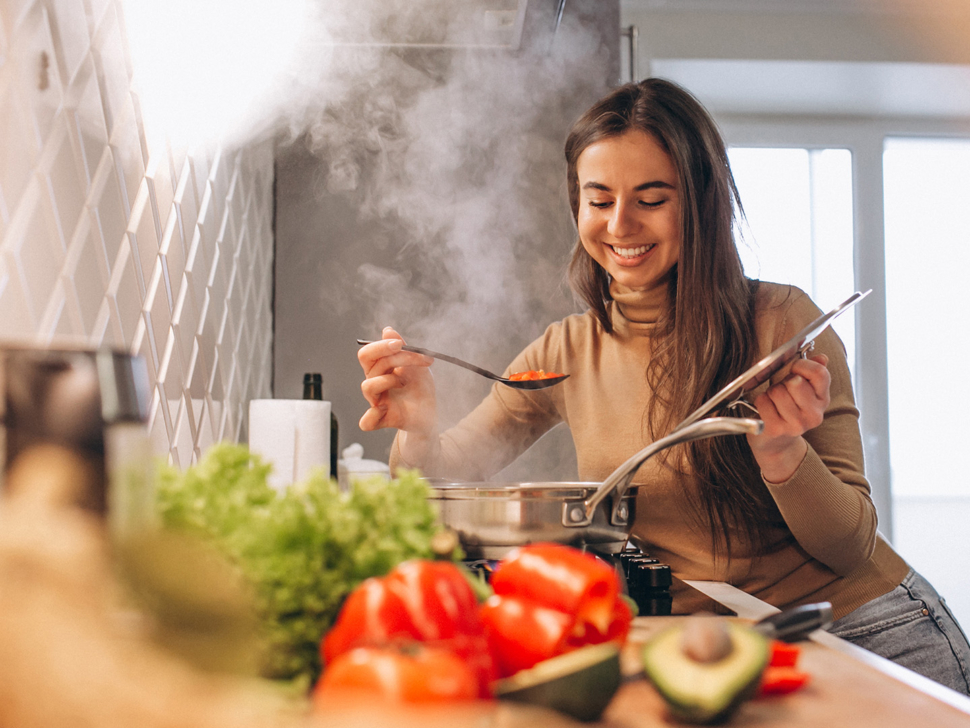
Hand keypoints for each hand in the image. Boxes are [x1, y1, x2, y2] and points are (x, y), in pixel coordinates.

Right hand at [358, 327, 437, 457]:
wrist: (432, 411)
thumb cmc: (420, 387)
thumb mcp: (417, 364)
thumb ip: (403, 348)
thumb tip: (387, 330)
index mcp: (380, 368)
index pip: (368, 353)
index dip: (381, 346)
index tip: (401, 344)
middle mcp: (375, 383)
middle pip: (368, 364)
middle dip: (391, 356)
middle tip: (411, 356)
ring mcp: (378, 401)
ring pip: (368, 386)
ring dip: (388, 380)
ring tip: (404, 383)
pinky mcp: (383, 419)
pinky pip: (366, 422)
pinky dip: (372, 415)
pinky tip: (385, 408)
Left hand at [747, 353, 830, 483]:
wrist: (777, 443)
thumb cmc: (788, 410)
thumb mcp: (805, 392)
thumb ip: (813, 373)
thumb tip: (822, 358)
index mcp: (823, 400)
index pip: (819, 373)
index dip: (802, 365)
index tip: (794, 369)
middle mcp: (814, 414)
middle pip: (794, 381)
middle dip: (783, 382)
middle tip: (782, 391)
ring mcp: (796, 424)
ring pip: (777, 391)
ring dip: (770, 393)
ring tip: (774, 402)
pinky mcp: (776, 429)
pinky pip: (763, 401)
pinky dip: (760, 402)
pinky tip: (766, 410)